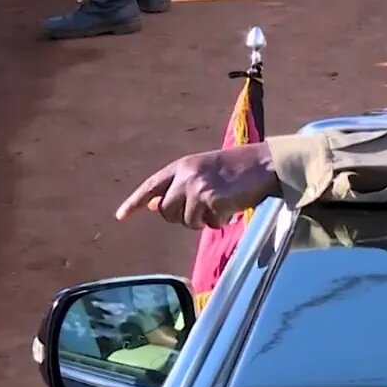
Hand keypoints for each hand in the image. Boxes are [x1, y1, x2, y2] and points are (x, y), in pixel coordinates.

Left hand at [114, 142, 278, 228]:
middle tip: (203, 209)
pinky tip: (232, 207)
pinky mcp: (212, 201)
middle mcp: (185, 176)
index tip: (120, 217)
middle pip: (166, 211)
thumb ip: (180, 185)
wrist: (266, 163)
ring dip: (203, 220)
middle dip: (182, 216)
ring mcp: (198, 188)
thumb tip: (153, 206)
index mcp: (182, 166)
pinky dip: (220, 220)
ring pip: (187, 221)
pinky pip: (209, 223)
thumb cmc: (239, 167)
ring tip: (221, 204)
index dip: (134, 202)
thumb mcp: (204, 170)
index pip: (151, 185)